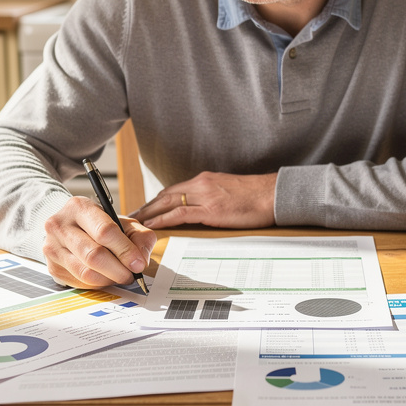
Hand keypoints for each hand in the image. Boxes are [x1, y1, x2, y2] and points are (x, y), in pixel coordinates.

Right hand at [42, 196, 156, 288]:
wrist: (70, 228)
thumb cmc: (99, 225)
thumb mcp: (123, 223)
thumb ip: (140, 237)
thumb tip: (140, 261)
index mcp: (79, 207)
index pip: (104, 231)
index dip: (125, 250)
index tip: (138, 263)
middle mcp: (60, 225)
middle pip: (94, 255)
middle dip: (118, 270)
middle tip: (131, 275)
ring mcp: (52, 247)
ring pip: (86, 273)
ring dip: (109, 279)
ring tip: (120, 276)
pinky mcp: (52, 267)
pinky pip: (79, 282)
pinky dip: (97, 284)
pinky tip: (105, 277)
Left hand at [131, 171, 277, 228]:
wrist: (274, 194)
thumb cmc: (257, 196)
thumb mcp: (230, 192)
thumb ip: (214, 196)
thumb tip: (205, 209)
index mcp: (206, 180)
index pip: (174, 189)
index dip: (156, 200)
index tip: (145, 208)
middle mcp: (202, 184)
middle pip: (166, 194)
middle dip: (147, 206)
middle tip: (132, 216)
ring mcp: (205, 196)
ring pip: (168, 202)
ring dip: (149, 213)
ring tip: (135, 223)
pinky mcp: (211, 209)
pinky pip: (179, 214)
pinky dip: (163, 219)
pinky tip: (152, 225)